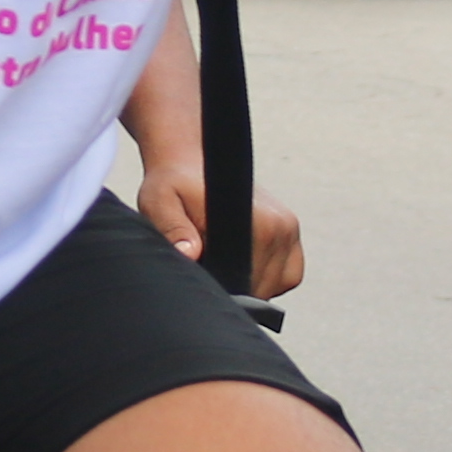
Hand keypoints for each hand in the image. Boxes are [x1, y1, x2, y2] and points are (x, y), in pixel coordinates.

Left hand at [131, 154, 304, 290]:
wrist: (190, 162)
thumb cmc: (173, 183)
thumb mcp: (160, 202)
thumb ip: (173, 228)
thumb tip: (190, 254)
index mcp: (258, 222)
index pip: (248, 284)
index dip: (223, 289)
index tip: (203, 274)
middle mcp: (281, 226)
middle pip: (262, 288)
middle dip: (233, 287)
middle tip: (205, 264)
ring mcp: (290, 229)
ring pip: (275, 286)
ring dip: (250, 284)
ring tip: (219, 260)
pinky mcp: (291, 233)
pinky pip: (287, 276)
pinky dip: (266, 278)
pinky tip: (240, 264)